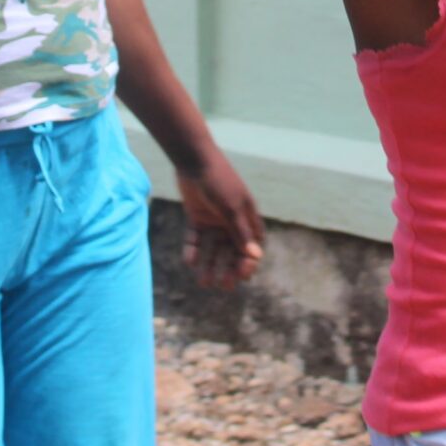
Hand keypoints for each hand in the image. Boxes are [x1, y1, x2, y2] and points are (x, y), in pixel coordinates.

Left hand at [172, 149, 264, 290]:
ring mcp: (214, 219)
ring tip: (204, 282)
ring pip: (213, 249)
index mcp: (246, 217)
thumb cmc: (218, 181)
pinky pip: (195, 239)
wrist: (193, 159)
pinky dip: (193, 250)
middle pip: (233, 250)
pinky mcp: (196, 217)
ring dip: (210, 265)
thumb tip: (255, 256)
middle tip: (223, 286)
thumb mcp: (231, 208)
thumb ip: (241, 233)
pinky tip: (190, 261)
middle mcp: (231, 220)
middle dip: (229, 269)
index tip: (242, 276)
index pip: (253, 245)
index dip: (249, 262)